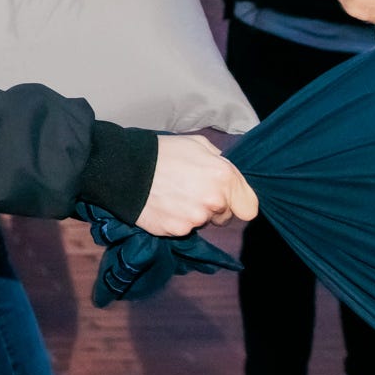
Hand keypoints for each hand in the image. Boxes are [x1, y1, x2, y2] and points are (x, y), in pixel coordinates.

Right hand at [134, 134, 258, 236]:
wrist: (125, 168)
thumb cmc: (162, 152)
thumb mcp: (197, 144)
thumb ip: (219, 161)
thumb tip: (226, 174)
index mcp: (224, 177)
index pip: (249, 207)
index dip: (238, 203)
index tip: (227, 200)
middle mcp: (214, 201)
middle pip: (224, 216)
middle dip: (212, 207)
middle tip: (190, 192)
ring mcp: (195, 218)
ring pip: (202, 222)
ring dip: (192, 213)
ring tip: (172, 196)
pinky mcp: (177, 230)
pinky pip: (183, 229)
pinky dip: (175, 220)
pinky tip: (163, 205)